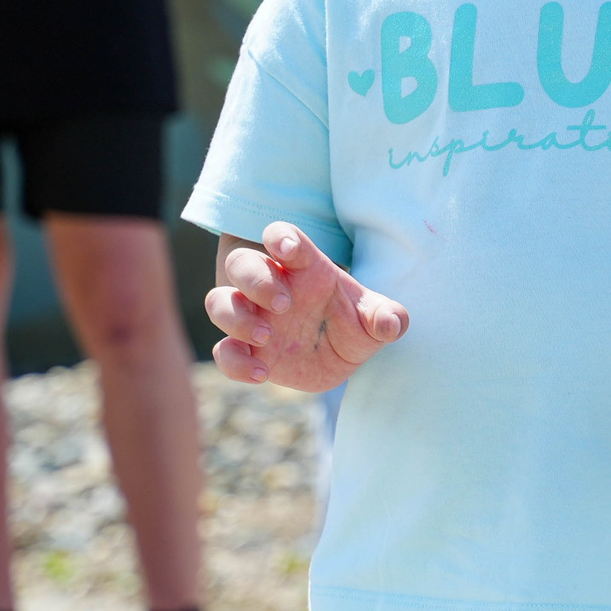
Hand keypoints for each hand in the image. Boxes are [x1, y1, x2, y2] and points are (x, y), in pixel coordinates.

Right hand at [206, 222, 409, 391]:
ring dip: (236, 317)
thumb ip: (386, 317)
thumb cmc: (353, 324)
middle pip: (241, 263)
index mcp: (304, 267)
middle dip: (254, 279)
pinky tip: (262, 373)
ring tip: (268, 336)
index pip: (283, 238)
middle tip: (283, 303)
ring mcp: (252, 317)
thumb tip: (392, 323)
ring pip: (219, 301)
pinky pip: (223, 351)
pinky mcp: (244, 349)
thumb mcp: (374, 319)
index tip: (284, 247)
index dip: (279, 237)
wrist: (339, 357)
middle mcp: (271, 286)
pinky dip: (233, 361)